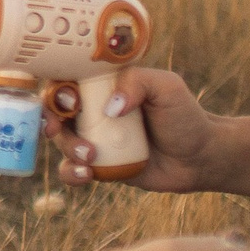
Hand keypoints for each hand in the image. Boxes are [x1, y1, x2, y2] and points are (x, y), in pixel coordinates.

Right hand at [49, 67, 221, 193]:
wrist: (199, 157)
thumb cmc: (184, 115)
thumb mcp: (167, 87)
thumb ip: (138, 82)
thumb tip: (110, 107)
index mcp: (104, 83)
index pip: (67, 76)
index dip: (57, 86)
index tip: (70, 100)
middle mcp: (93, 109)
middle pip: (54, 109)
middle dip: (49, 118)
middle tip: (59, 128)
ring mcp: (93, 138)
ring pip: (60, 140)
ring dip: (67, 147)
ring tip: (91, 155)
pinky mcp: (98, 165)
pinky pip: (71, 169)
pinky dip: (71, 172)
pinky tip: (86, 174)